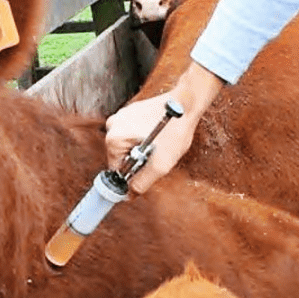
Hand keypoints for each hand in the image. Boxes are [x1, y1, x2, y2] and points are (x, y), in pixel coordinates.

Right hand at [105, 62, 223, 193]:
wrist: (187, 103)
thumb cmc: (175, 130)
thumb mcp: (161, 164)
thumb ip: (142, 183)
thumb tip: (128, 195)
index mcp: (114, 139)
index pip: (116, 170)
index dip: (133, 174)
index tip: (149, 167)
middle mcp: (112, 126)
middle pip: (120, 157)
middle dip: (138, 160)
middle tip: (157, 153)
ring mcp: (120, 117)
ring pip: (127, 146)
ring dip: (141, 150)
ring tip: (159, 142)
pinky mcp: (129, 112)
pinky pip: (131, 134)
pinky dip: (142, 138)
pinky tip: (158, 134)